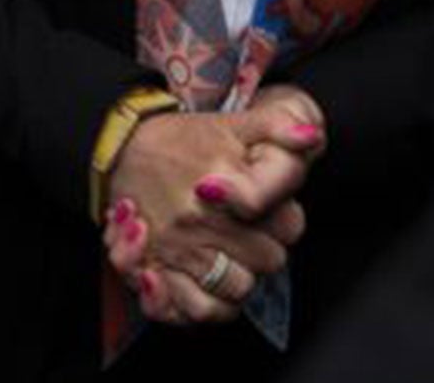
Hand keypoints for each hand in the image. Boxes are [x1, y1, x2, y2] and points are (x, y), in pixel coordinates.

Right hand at [103, 89, 325, 325]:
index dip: (286, 217)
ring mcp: (178, 251)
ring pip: (238, 288)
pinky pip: (196, 311)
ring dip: (240, 274)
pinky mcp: (156, 272)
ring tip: (230, 254)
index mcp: (224, 185)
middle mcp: (200, 222)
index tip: (271, 209)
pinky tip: (208, 284)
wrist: (122, 149)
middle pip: (269, 260)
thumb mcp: (232, 122)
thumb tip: (311, 137)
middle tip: (249, 230)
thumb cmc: (181, 139)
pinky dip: (208, 304)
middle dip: (265, 245)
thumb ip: (277, 126)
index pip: (289, 224)